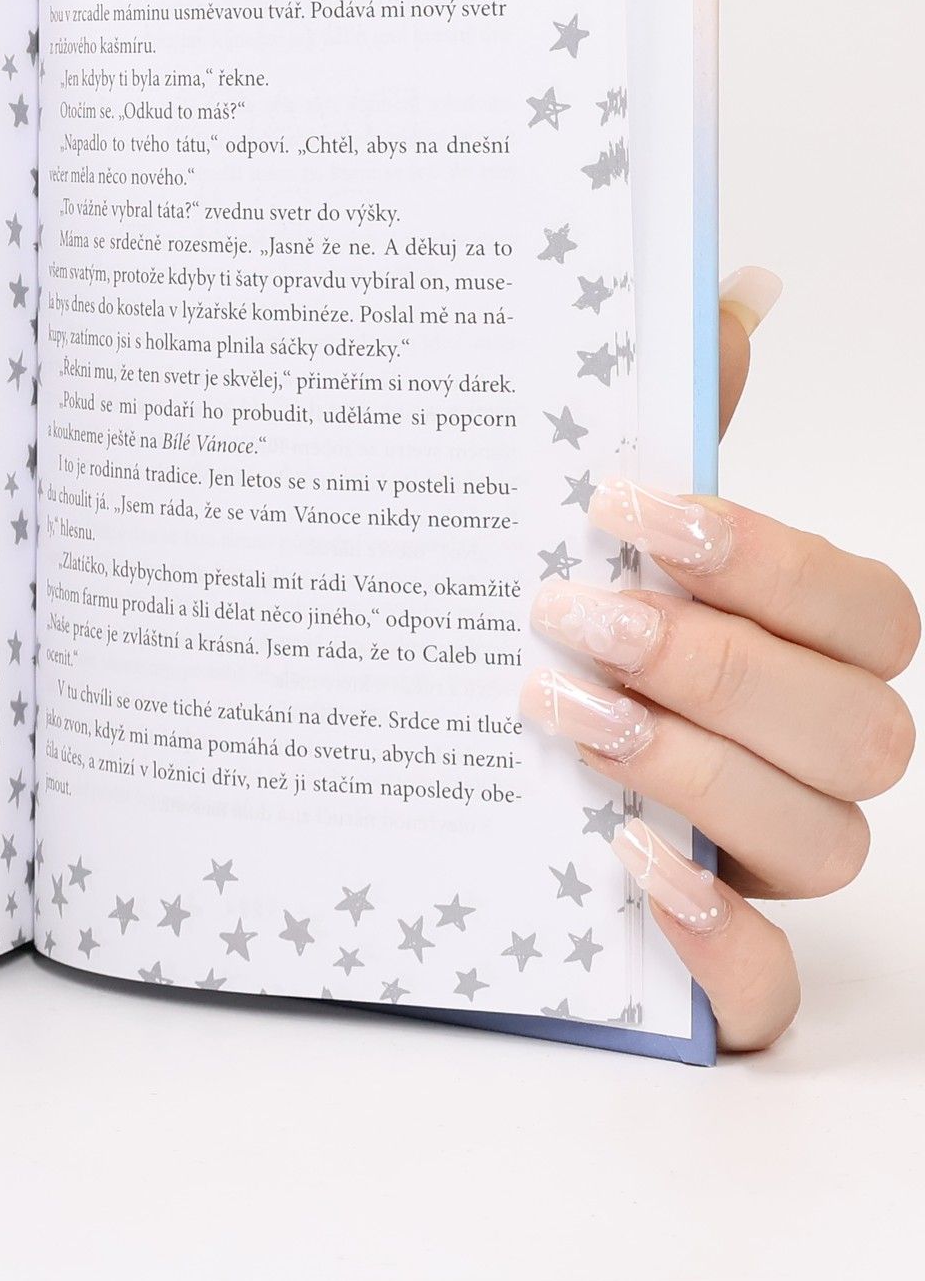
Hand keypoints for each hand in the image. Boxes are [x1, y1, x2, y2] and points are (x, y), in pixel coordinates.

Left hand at [521, 269, 917, 1049]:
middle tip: (576, 613)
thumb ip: (673, 415)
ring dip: (697, 773)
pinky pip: (763, 993)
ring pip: (827, 844)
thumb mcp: (584, 524)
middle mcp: (796, 757)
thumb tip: (734, 287)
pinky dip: (713, 946)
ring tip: (560, 714)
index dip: (767, 560)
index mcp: (791, 649)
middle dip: (722, 664)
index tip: (628, 507)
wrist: (415, 757)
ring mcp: (758, 867)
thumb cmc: (536, 624)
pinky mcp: (701, 970)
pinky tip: (620, 870)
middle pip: (864, 730)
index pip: (865, 614)